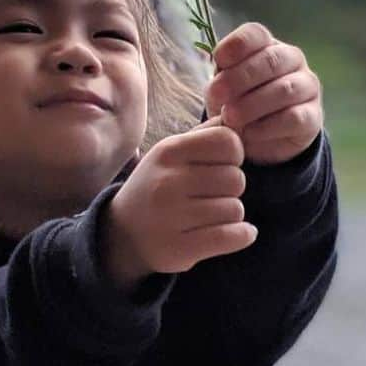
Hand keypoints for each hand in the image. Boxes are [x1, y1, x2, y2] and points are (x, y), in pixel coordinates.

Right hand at [105, 117, 255, 277]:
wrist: (123, 233)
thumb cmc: (157, 185)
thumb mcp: (172, 152)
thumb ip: (205, 134)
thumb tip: (237, 117)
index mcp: (169, 152)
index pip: (228, 142)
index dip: (234, 155)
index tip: (223, 165)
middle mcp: (168, 181)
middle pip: (236, 178)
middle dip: (231, 188)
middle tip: (212, 194)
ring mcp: (173, 217)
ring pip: (235, 209)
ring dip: (231, 214)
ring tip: (211, 214)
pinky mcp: (181, 248)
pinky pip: (233, 236)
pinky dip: (242, 235)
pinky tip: (237, 233)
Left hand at [203, 22, 322, 165]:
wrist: (260, 137)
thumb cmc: (238, 101)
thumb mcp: (223, 86)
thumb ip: (220, 79)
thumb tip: (217, 84)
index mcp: (266, 45)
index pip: (256, 34)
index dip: (236, 44)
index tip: (218, 60)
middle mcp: (292, 59)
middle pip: (270, 59)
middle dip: (240, 77)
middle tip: (216, 95)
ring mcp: (306, 86)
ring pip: (284, 89)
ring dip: (252, 104)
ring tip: (229, 118)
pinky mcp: (312, 116)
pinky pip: (293, 118)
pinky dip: (267, 127)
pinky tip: (247, 134)